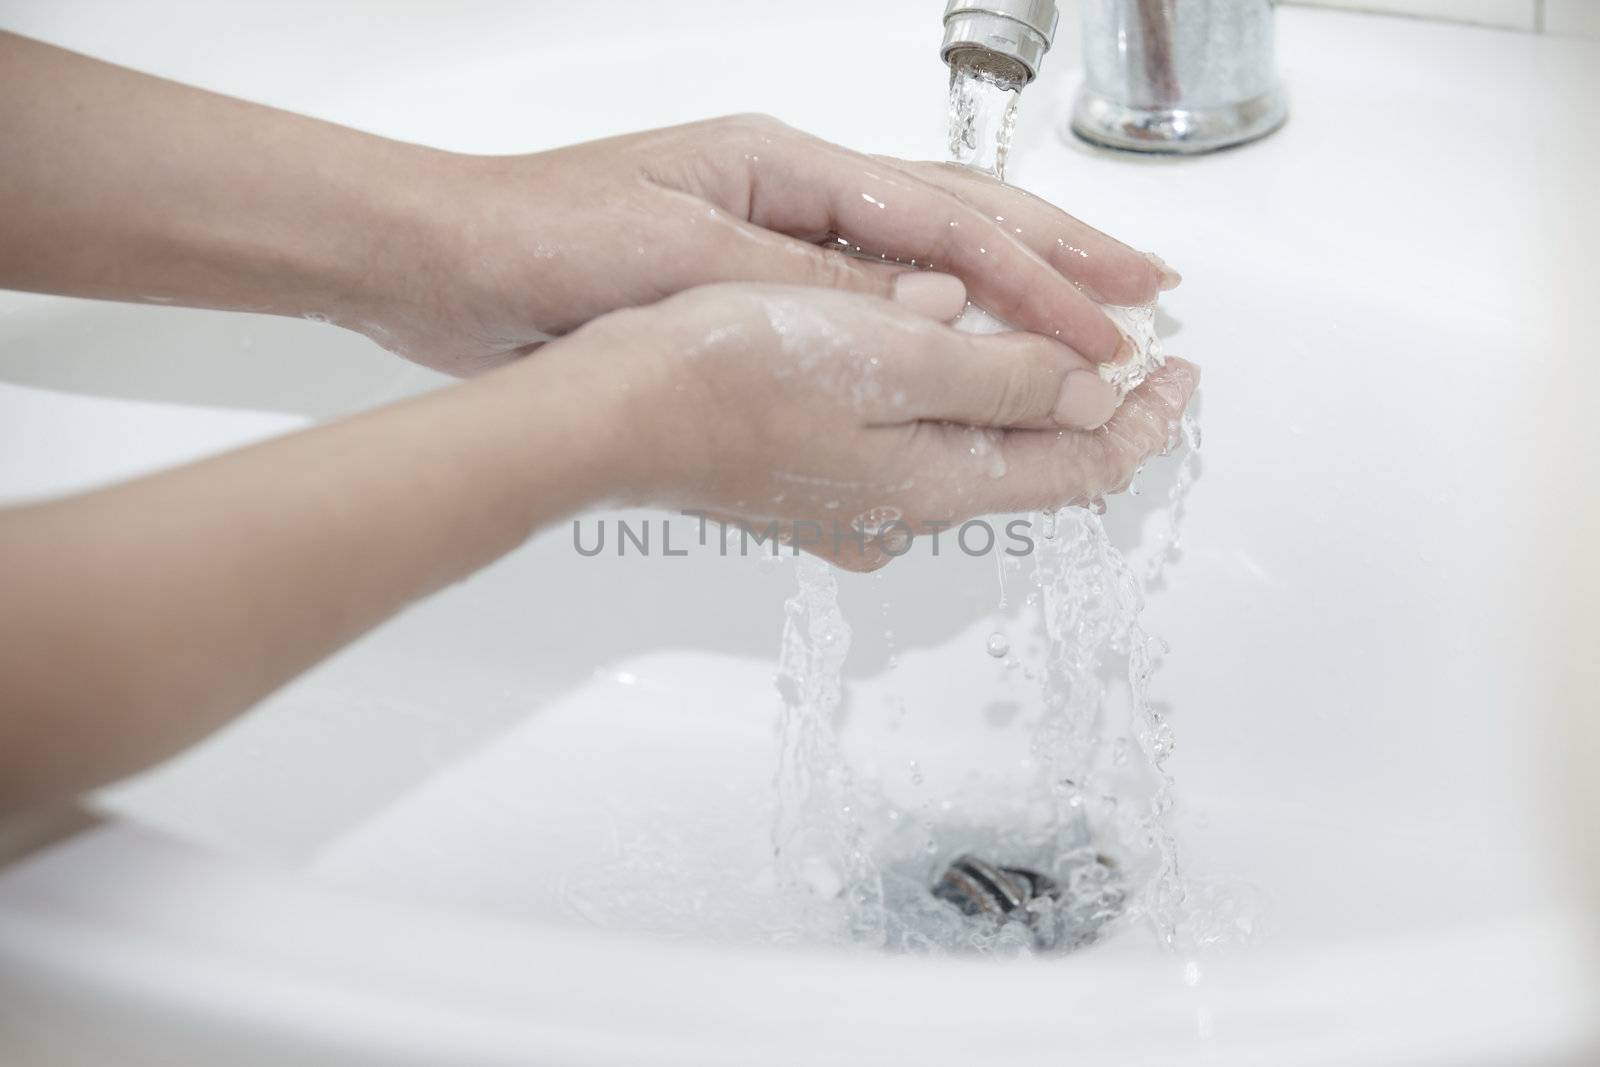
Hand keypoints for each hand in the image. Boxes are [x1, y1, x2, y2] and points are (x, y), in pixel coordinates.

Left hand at [377, 115, 1179, 374]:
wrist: (450, 267)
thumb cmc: (546, 240)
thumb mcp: (686, 257)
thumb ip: (812, 289)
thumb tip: (935, 316)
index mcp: (793, 169)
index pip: (950, 227)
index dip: (1039, 283)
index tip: (1111, 331)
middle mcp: (800, 196)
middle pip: (962, 221)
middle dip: (1061, 259)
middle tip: (1149, 292)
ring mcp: (782, 239)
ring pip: (927, 266)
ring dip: (1013, 294)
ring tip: (1088, 321)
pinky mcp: (756, 291)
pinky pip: (871, 312)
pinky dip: (933, 333)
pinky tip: (971, 354)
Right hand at [543, 281, 1198, 570]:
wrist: (611, 415)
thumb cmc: (733, 377)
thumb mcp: (894, 360)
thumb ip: (1006, 381)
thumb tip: (1094, 395)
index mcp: (938, 485)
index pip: (1084, 467)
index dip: (1148, 418)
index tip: (1183, 367)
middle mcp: (904, 512)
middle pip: (1035, 470)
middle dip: (1095, 411)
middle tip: (1136, 356)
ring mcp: (854, 504)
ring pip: (973, 458)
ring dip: (1024, 406)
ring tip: (1052, 350)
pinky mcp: (811, 484)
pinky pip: (913, 449)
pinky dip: (953, 409)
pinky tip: (939, 364)